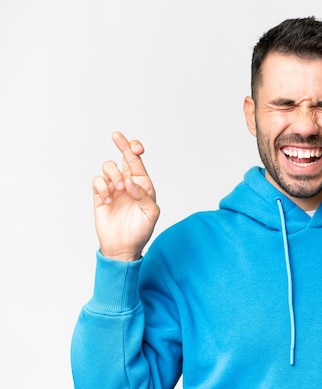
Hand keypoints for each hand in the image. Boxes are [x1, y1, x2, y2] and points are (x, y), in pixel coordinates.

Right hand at [92, 132, 159, 260]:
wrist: (123, 246)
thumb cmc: (141, 230)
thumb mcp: (151, 213)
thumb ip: (144, 195)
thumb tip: (131, 181)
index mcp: (142, 184)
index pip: (138, 162)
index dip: (135, 150)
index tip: (135, 147)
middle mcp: (128, 182)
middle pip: (123, 157)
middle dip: (122, 144)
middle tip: (117, 136)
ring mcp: (113, 188)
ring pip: (108, 167)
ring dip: (114, 175)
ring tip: (120, 190)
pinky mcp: (100, 195)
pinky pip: (97, 181)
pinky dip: (102, 187)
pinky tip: (108, 200)